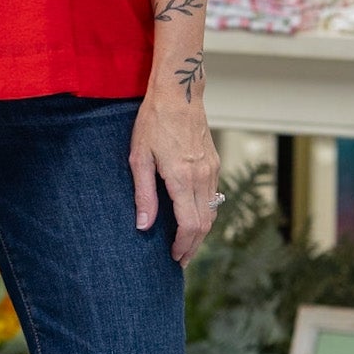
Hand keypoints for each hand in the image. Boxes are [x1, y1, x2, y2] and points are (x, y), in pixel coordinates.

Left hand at [128, 90, 221, 264]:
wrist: (178, 93)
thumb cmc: (153, 122)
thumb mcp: (139, 158)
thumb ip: (143, 195)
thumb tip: (143, 225)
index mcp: (182, 178)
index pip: (190, 225)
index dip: (183, 246)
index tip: (174, 258)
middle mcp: (202, 177)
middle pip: (204, 224)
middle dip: (193, 245)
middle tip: (180, 259)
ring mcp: (212, 170)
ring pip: (212, 211)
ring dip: (200, 232)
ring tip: (185, 244)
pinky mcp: (214, 163)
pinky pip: (214, 197)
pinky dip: (205, 213)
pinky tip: (193, 218)